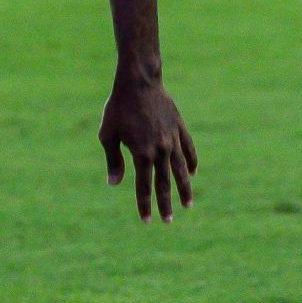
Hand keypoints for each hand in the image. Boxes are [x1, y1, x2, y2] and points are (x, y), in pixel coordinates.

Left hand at [99, 71, 195, 223]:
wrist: (139, 81)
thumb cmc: (119, 107)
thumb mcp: (108, 134)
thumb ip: (113, 160)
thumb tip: (114, 183)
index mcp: (141, 153)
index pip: (144, 186)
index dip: (144, 205)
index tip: (147, 221)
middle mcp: (160, 149)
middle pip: (165, 183)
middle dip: (165, 204)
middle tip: (167, 221)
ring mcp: (172, 138)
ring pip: (182, 170)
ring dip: (184, 189)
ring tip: (187, 205)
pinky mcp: (179, 127)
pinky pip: (189, 149)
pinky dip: (192, 162)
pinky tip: (193, 173)